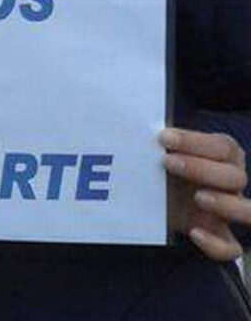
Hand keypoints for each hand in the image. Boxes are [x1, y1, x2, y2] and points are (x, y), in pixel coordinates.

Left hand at [162, 127, 248, 260]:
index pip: (223, 147)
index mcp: (223, 158)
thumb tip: (141, 132)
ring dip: (226, 204)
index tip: (164, 138)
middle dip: (202, 168)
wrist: (155, 200)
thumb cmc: (164, 170)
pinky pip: (231, 249)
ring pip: (249, 212)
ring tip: (198, 197)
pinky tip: (195, 233)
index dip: (195, 141)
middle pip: (236, 176)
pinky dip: (216, 245)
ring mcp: (228, 213)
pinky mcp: (218, 237)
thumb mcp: (164, 155)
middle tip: (167, 162)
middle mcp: (231, 185)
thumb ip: (161, 146)